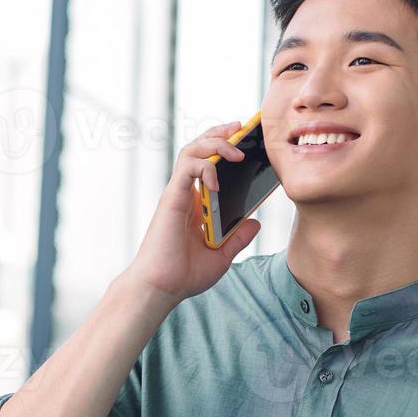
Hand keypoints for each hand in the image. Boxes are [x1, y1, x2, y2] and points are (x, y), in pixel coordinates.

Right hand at [123, 120, 262, 304]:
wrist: (161, 288)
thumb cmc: (183, 275)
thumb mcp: (221, 256)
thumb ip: (238, 238)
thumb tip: (255, 222)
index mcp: (195, 203)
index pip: (208, 163)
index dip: (224, 147)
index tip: (246, 140)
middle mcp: (185, 194)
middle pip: (199, 149)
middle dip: (220, 134)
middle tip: (242, 128)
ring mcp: (177, 194)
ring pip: (191, 151)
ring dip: (215, 143)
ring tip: (237, 151)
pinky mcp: (172, 199)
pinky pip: (187, 168)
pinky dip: (205, 166)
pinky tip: (218, 180)